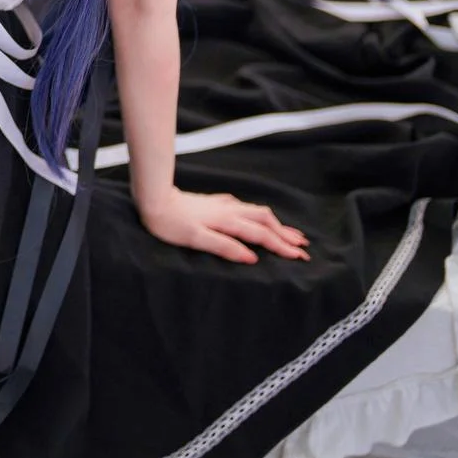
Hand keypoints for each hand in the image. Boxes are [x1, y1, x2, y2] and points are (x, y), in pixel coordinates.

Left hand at [137, 189, 310, 264]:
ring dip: (276, 224)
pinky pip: (246, 210)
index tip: (300, 257)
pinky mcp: (215, 203)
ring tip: (289, 233)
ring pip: (258, 213)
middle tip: (304, 247)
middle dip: (286, 234)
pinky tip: (257, 218)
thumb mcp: (196, 239)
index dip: (282, 247)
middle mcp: (230, 211)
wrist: (153, 199)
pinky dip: (260, 217)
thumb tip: (252, 258)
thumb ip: (224, 247)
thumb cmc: (170, 223)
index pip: (262, 236)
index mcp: (228, 222)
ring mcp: (223, 205)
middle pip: (266, 221)